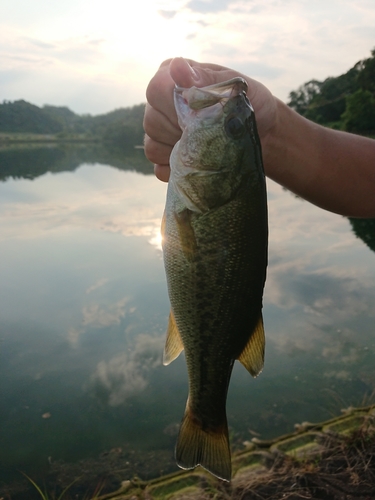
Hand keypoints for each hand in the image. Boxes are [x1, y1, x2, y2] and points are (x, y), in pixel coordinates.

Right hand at [143, 57, 277, 181]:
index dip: (176, 106)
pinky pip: (158, 167)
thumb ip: (205, 79)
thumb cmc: (250, 106)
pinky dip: (178, 170)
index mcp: (175, 78)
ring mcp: (160, 132)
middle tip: (209, 133)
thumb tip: (177, 67)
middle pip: (151, 121)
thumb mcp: (235, 88)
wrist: (264, 137)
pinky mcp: (165, 158)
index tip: (201, 114)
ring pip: (152, 147)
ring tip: (207, 147)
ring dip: (180, 152)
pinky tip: (198, 165)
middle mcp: (161, 103)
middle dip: (181, 131)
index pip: (156, 90)